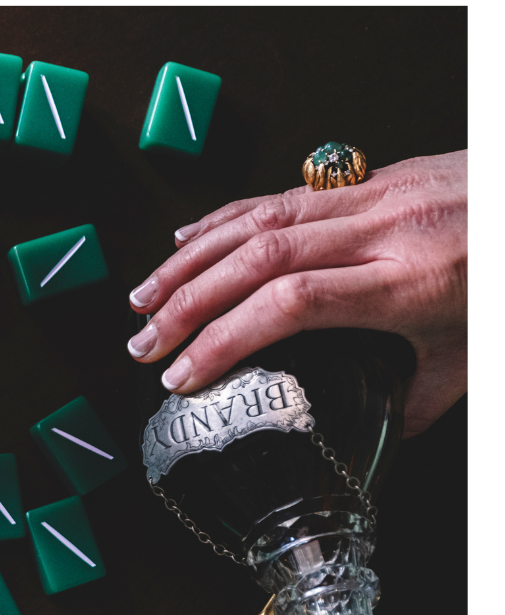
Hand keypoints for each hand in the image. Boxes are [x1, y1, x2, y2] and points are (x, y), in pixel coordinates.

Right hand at [128, 150, 466, 435]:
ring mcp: (378, 196)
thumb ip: (419, 398)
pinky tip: (188, 238)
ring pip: (261, 221)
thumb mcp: (475, 356)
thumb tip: (375, 437)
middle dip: (188, 305)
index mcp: (410, 280)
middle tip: (143, 345)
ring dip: (191, 260)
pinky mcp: (377, 177)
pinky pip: (285, 193)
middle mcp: (386, 231)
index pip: (292, 305)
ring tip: (142, 297)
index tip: (186, 374)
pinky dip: (226, 217)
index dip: (226, 339)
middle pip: (261, 261)